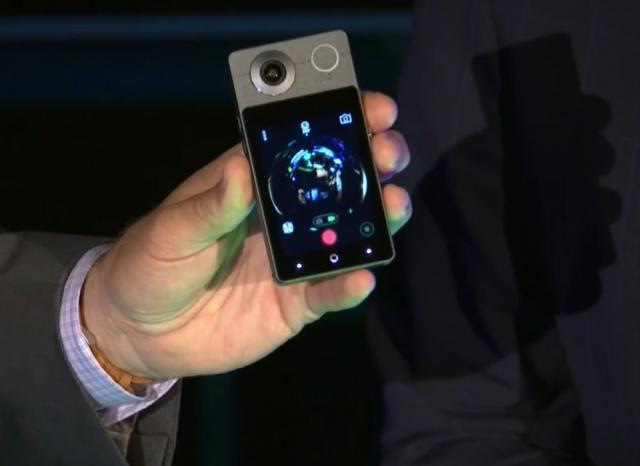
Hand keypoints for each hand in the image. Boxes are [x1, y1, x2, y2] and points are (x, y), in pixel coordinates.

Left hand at [82, 92, 411, 378]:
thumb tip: (242, 169)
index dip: (339, 125)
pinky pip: (328, 293)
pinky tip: (363, 279)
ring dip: (376, 220)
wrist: (142, 332)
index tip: (373, 110)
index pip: (300, 146)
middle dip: (370, 164)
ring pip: (345, 236)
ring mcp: (293, 261)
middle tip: (390, 154)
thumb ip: (210, 207)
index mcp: (252, 185)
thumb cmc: (150, 266)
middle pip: (335, 186)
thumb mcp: (171, 230)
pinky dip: (347, 287)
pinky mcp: (295, 304)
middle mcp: (282, 218)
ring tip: (395, 205)